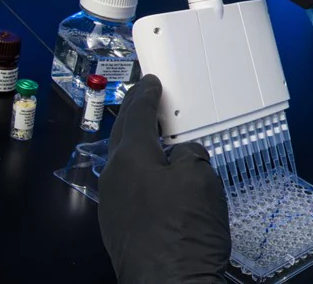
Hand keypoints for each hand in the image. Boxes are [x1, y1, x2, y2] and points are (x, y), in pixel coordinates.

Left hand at [99, 75, 230, 283]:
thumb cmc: (186, 230)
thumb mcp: (200, 178)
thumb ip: (189, 155)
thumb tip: (181, 155)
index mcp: (130, 159)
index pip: (137, 116)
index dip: (146, 96)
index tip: (151, 81)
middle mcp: (114, 178)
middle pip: (123, 136)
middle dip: (134, 114)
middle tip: (145, 97)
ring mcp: (112, 205)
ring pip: (124, 162)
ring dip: (137, 143)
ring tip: (154, 133)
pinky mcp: (119, 226)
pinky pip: (128, 184)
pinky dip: (140, 169)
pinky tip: (156, 175)